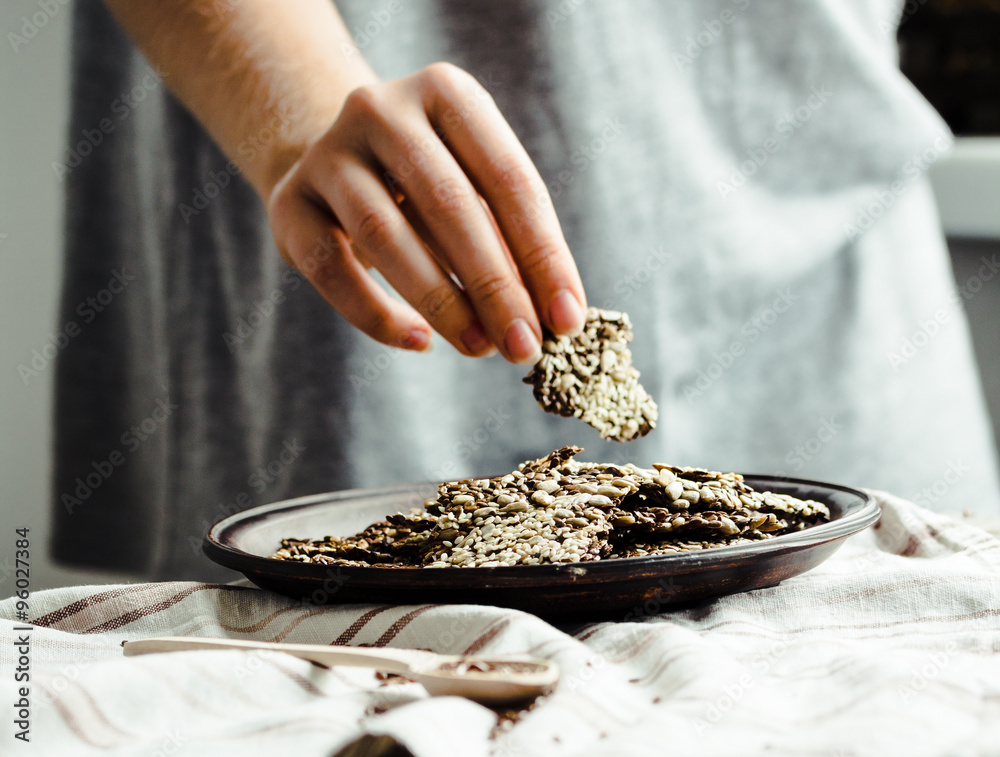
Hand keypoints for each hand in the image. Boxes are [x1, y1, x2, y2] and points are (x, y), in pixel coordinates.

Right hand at [266, 62, 586, 362]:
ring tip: (480, 348)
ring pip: (386, 235)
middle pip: (450, 205)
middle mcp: (381, 109)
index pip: (509, 179)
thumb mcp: (472, 188)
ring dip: (442, 303)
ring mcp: (328, 154)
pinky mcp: (290, 204)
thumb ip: (508, 240)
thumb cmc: (426, 185)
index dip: (543, 255)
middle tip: (525, 346)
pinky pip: (332, 268)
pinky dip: (376, 314)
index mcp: (446, 93)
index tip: (566, 318)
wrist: (332, 161)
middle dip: (496, 286)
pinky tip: (419, 342)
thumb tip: (551, 317)